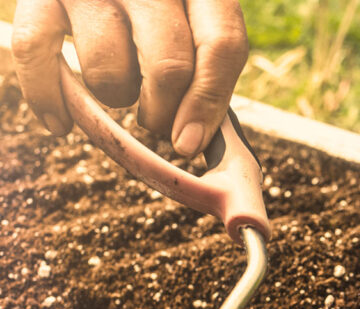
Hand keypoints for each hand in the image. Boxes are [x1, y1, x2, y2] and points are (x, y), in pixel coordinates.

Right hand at [12, 0, 247, 156]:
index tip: (189, 143)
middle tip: (157, 123)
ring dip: (116, 97)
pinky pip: (36, 52)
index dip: (208, 103)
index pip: (221, 45)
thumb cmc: (160, 6)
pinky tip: (61, 123)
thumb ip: (206, 66)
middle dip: (164, 113)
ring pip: (108, 69)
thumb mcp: (193, 18)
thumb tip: (196, 140)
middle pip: (169, 66)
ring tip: (120, 87)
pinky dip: (48, 97)